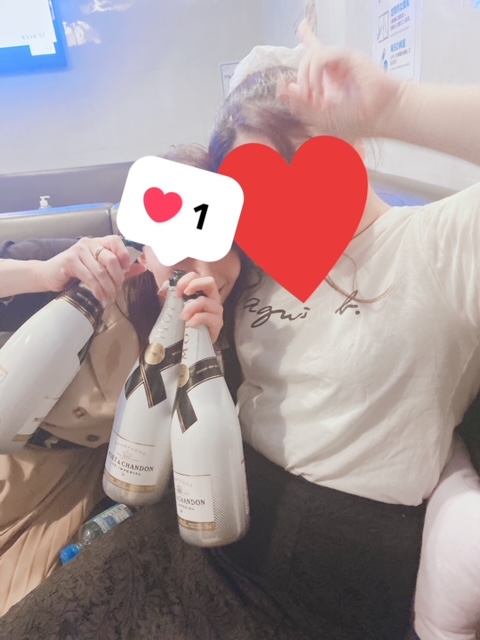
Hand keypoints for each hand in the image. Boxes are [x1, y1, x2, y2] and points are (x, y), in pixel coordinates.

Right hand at [37, 236, 144, 303]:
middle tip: (116, 291)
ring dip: (107, 288)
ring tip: (108, 298)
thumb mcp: (99, 269)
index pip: (116, 241)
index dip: (124, 255)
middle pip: (111, 259)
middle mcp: (89, 243)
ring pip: (101, 271)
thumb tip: (142, 267)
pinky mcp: (70, 261)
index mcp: (98, 242)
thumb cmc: (75, 272)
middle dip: (117, 279)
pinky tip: (99, 297)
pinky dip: (97, 290)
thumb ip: (121, 268)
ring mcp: (78, 251)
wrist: (48, 275)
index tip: (126, 270)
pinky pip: (89, 277)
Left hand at [174, 272, 223, 343]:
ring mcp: (216, 310)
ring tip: (183, 317)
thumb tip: (163, 289)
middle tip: (183, 295)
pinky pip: (208, 317)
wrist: (195, 342)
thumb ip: (172, 295)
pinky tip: (190, 324)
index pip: (197, 276)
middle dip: (194, 285)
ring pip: (205, 301)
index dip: (185, 280)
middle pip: (209, 281)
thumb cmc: (187, 321)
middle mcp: (213, 298)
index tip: (177, 291)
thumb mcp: (178, 306)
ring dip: (190, 307)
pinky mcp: (218, 323)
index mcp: (203, 291)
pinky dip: (197, 319)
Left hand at [278, 19, 405, 141]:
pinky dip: (314, 73)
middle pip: (307, 58)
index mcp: (330, 80)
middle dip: (301, 79)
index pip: (315, 54)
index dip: (307, 38)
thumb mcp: (321, 117)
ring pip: (311, 55)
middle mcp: (334, 67)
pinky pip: (321, 56)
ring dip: (306, 78)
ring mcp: (340, 61)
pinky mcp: (346, 56)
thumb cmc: (357, 119)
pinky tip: (319, 89)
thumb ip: (302, 105)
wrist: (381, 115)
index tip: (302, 25)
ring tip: (313, 95)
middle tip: (308, 98)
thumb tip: (286, 89)